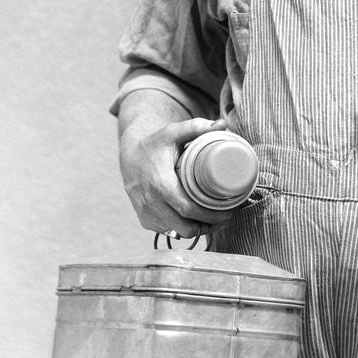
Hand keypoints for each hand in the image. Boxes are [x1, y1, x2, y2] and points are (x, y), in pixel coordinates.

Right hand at [119, 117, 232, 237]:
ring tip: (216, 220)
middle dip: (209, 226)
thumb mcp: (172, 132)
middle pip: (185, 226)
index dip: (210, 215)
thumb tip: (222, 124)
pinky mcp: (145, 220)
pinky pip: (169, 231)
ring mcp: (146, 214)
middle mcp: (151, 202)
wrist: (129, 156)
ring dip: (198, 230)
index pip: (187, 209)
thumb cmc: (155, 143)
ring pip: (178, 232)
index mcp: (160, 183)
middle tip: (227, 217)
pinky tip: (198, 221)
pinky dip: (184, 229)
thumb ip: (196, 127)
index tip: (228, 212)